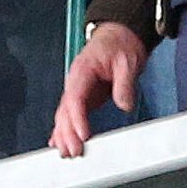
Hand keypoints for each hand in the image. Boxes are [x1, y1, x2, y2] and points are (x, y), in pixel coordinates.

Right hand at [50, 22, 149, 156]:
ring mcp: (78, 89)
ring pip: (64, 115)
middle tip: (74, 151)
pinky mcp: (83, 96)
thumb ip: (125, 83)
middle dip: (67, 132)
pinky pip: (70, 114)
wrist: (119, 35)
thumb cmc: (121, 44)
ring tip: (66, 152)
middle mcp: (75, 81)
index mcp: (83, 70)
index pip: (75, 98)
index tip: (83, 135)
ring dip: (63, 134)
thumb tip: (124, 103)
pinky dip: (63, 129)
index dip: (77, 118)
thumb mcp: (128, 60)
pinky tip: (59, 142)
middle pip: (66, 110)